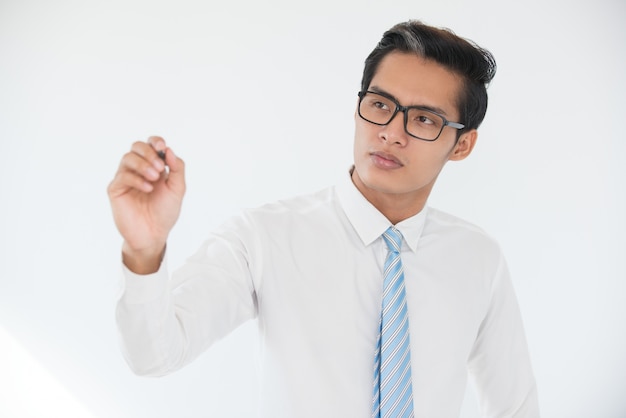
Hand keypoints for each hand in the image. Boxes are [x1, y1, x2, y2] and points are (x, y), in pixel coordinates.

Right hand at [107, 136, 185, 272]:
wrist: (154, 234)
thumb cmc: (165, 212)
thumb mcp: (178, 189)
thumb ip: (177, 168)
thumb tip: (169, 150)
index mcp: (154, 166)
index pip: (150, 144)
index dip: (155, 141)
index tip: (162, 147)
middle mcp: (138, 170)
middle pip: (136, 147)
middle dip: (148, 153)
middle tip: (159, 168)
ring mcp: (126, 178)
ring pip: (127, 158)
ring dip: (143, 165)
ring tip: (154, 178)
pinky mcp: (116, 189)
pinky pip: (122, 176)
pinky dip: (136, 179)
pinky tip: (147, 189)